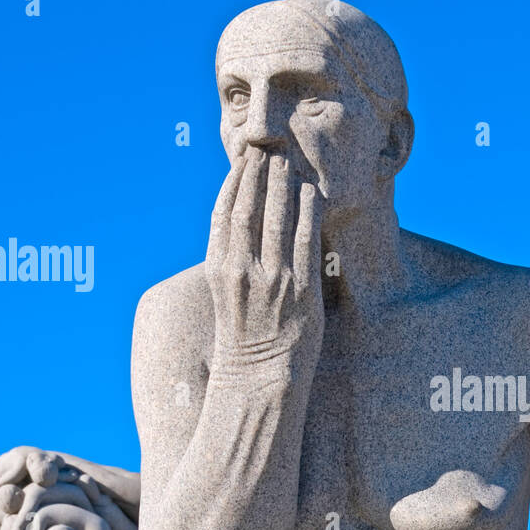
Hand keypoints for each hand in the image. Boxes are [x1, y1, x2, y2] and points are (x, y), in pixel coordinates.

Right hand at [205, 148, 323, 371]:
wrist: (260, 377)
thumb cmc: (245, 338)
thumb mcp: (226, 296)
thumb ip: (232, 262)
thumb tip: (244, 228)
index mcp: (219, 269)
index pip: (223, 213)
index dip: (234, 182)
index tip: (243, 161)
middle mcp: (242, 270)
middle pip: (248, 208)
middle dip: (258, 176)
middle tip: (268, 152)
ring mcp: (272, 279)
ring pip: (276, 218)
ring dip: (282, 186)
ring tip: (287, 164)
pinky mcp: (301, 289)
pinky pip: (306, 239)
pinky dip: (307, 210)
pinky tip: (311, 192)